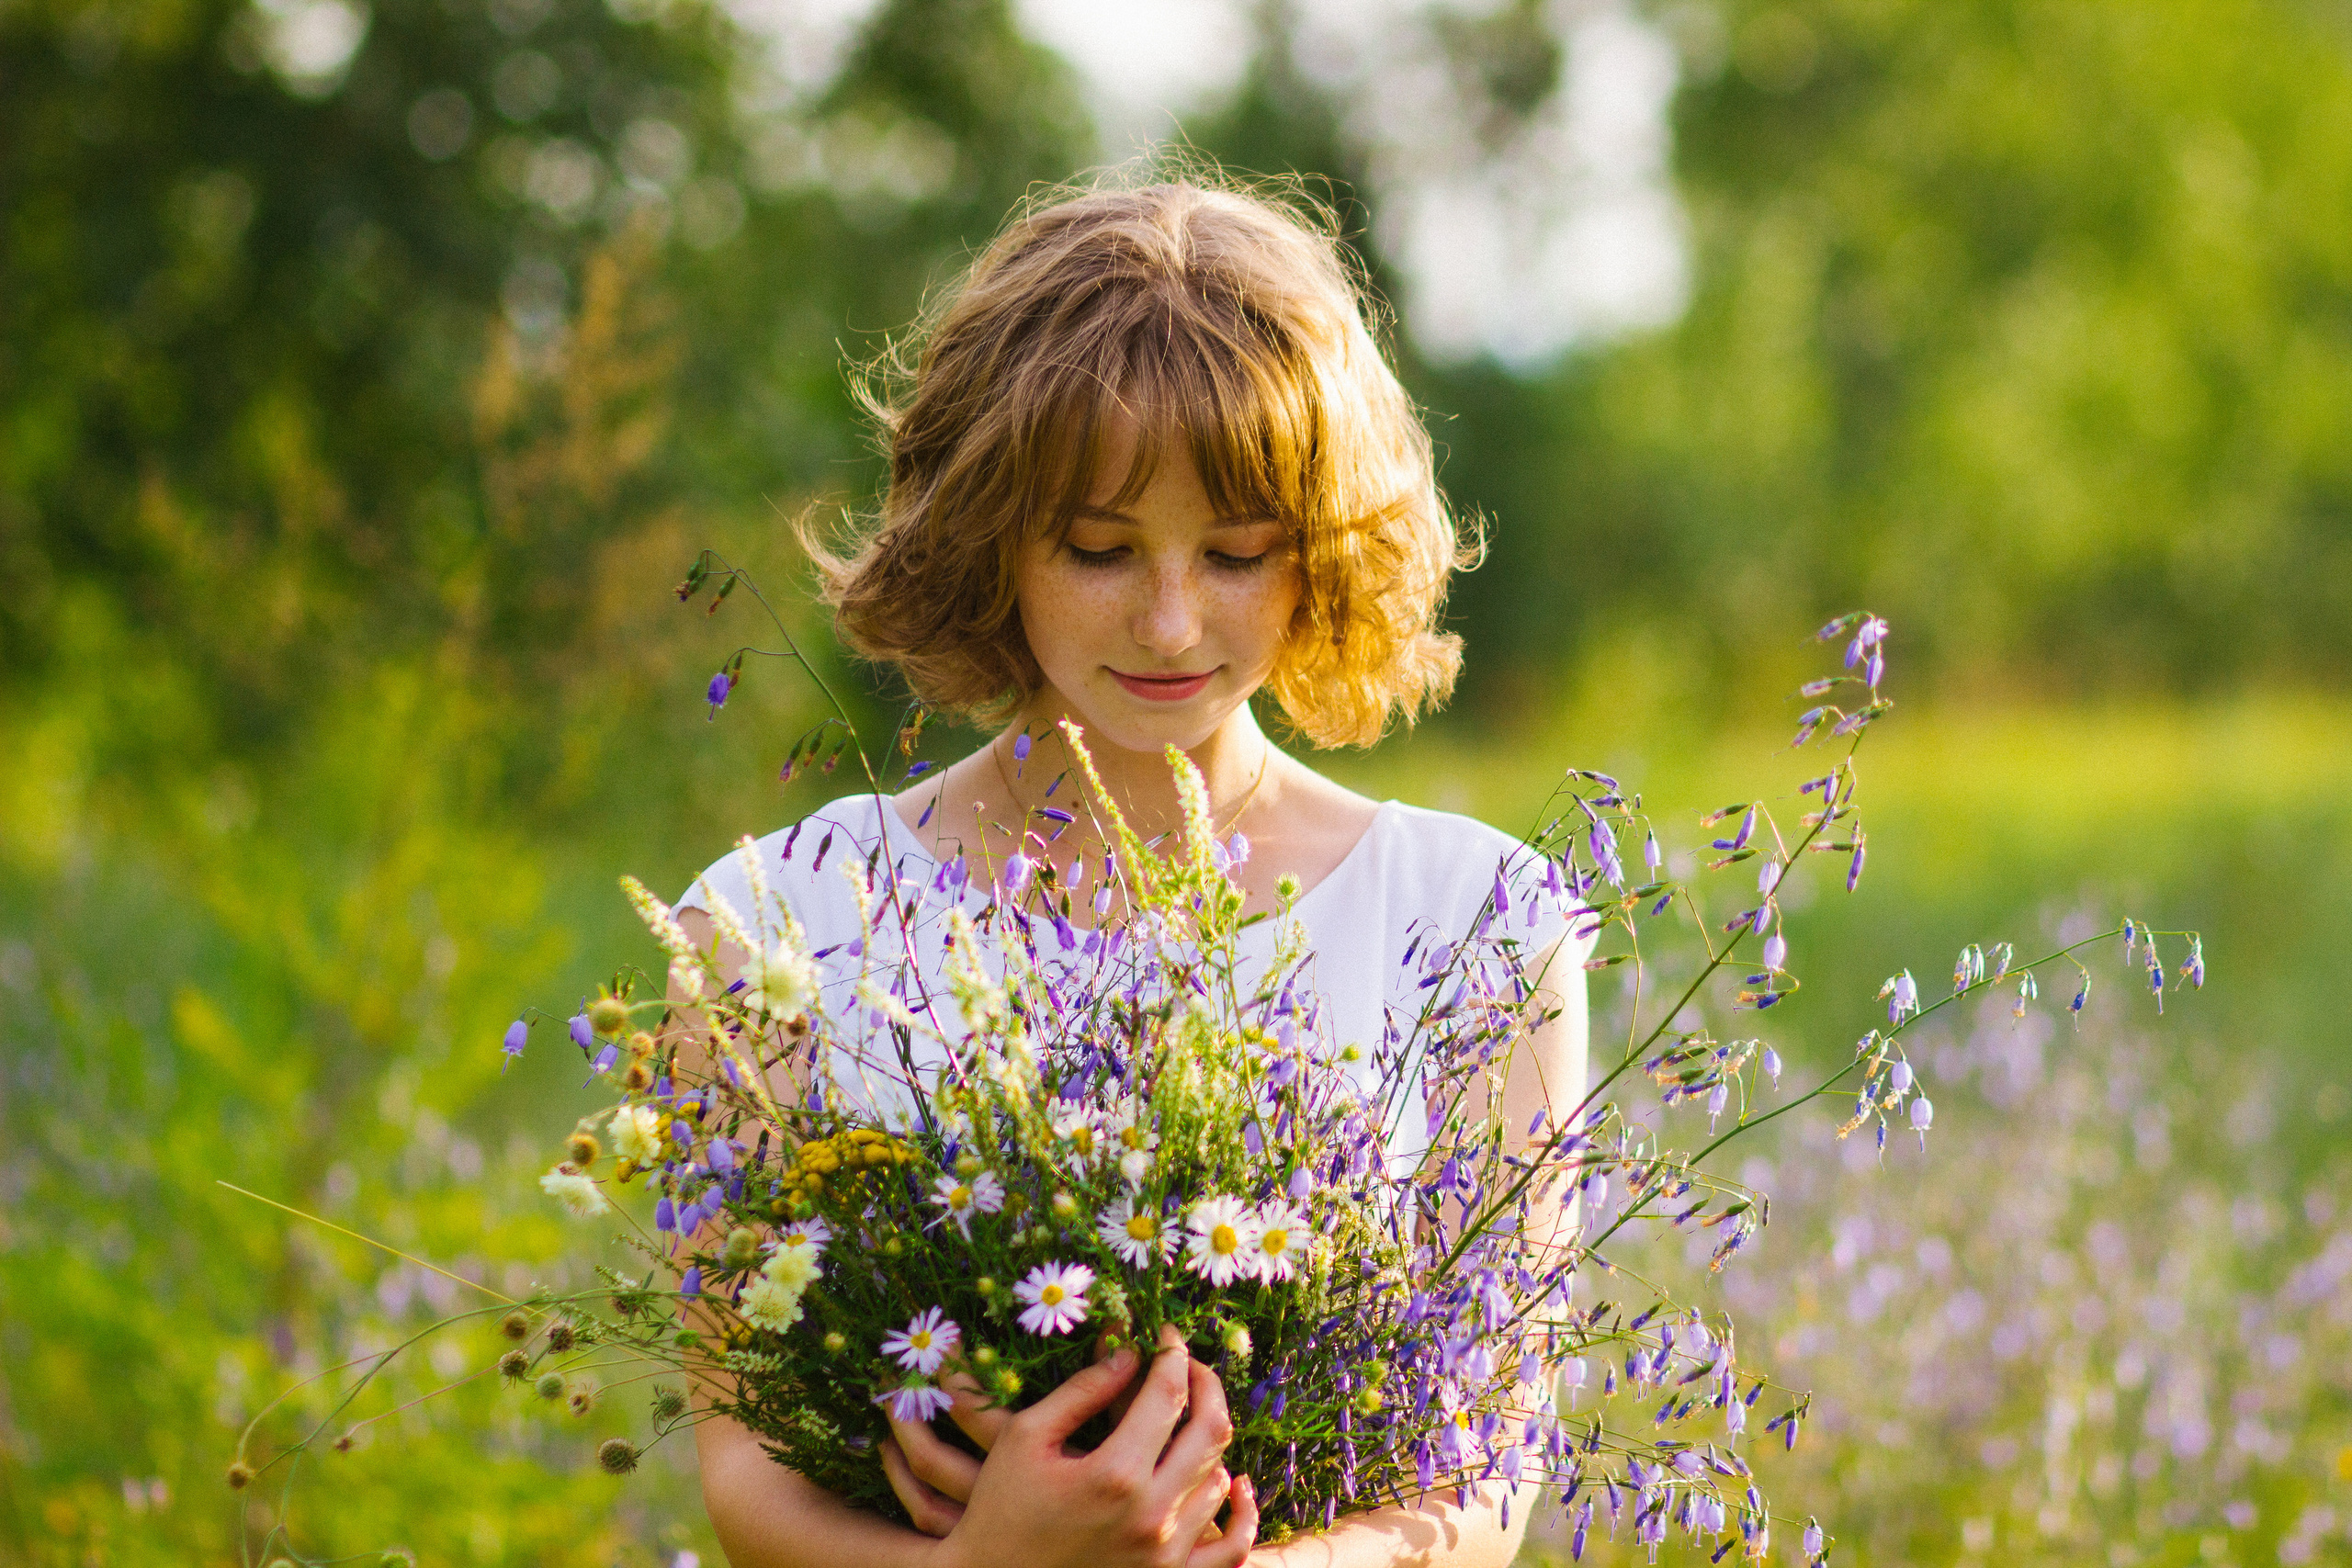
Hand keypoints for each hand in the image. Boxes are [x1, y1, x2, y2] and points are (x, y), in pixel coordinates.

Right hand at [879, 1325, 1257, 1567]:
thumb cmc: (1000, 1509)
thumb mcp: (1024, 1437)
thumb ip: (1082, 1392)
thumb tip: (1129, 1352)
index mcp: (1115, 1475)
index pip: (1168, 1394)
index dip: (1172, 1354)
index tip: (1166, 1335)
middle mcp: (1151, 1516)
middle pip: (1210, 1431)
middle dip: (1206, 1384)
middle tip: (1188, 1364)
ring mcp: (1166, 1554)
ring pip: (1221, 1480)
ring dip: (1209, 1440)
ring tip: (1187, 1418)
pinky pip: (1232, 1548)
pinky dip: (1243, 1513)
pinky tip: (1238, 1485)